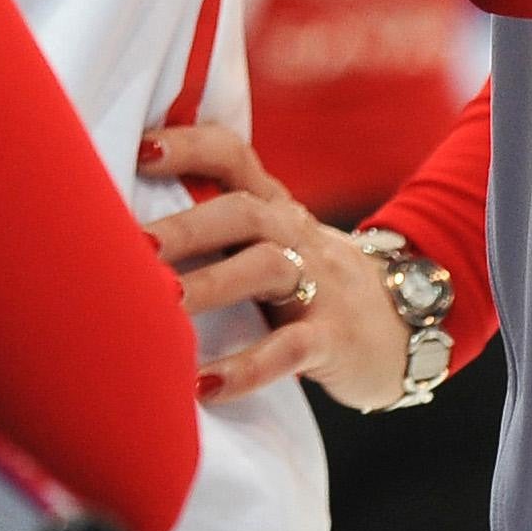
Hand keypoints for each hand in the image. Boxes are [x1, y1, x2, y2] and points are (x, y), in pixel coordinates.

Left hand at [140, 123, 408, 409]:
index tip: (141, 147)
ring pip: (267, 269)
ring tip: (160, 307)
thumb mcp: (277, 244)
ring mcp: (322, 285)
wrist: (407, 328)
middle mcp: (298, 235)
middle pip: (243, 212)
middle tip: (133, 246)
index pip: (234, 156)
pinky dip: (246, 367)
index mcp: (276, 207)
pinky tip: (204, 385)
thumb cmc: (315, 284)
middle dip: (186, 226)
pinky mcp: (335, 339)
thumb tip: (124, 230)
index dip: (190, 146)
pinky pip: (290, 349)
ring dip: (210, 285)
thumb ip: (221, 230)